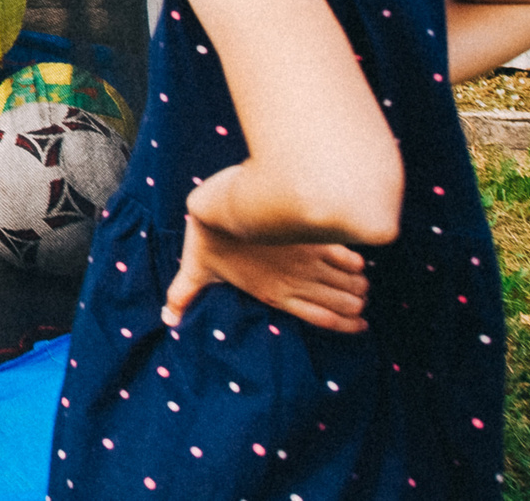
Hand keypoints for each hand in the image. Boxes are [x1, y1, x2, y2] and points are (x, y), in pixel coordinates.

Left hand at [163, 213, 369, 334]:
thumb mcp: (196, 271)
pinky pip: (343, 254)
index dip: (345, 324)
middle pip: (341, 300)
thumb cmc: (207, 240)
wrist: (217, 205)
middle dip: (355, 303)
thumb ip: (184, 296)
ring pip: (347, 280)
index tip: (362, 324)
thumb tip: (166, 320)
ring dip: (358, 284)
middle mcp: (296, 281)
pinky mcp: (309, 236)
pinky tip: (358, 262)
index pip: (320, 317)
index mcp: (274, 293)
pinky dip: (354, 260)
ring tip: (362, 285)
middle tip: (362, 301)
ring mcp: (305, 259)